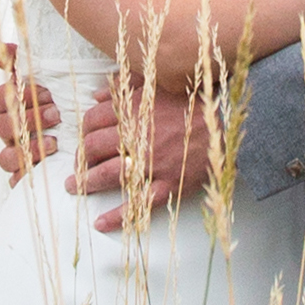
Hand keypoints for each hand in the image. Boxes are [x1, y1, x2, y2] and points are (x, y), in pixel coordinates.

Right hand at [0, 47, 63, 183]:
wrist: (92, 133)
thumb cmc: (68, 101)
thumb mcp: (52, 76)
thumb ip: (20, 59)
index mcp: (15, 105)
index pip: (1, 97)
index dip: (19, 95)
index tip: (45, 90)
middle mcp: (12, 129)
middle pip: (3, 125)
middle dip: (29, 119)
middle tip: (56, 114)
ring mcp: (18, 153)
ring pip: (6, 155)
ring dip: (30, 147)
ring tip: (55, 142)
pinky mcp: (27, 175)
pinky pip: (16, 179)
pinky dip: (26, 174)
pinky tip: (46, 166)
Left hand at [71, 84, 215, 234]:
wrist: (229, 121)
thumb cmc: (194, 100)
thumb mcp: (158, 83)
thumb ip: (126, 85)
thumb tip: (98, 94)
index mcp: (134, 108)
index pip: (92, 120)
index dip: (83, 131)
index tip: (84, 138)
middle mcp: (138, 135)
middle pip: (93, 148)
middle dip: (80, 158)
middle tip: (77, 165)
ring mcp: (152, 162)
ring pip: (108, 174)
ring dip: (86, 183)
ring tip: (75, 186)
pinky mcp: (168, 183)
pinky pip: (138, 203)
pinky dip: (117, 216)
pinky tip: (100, 222)